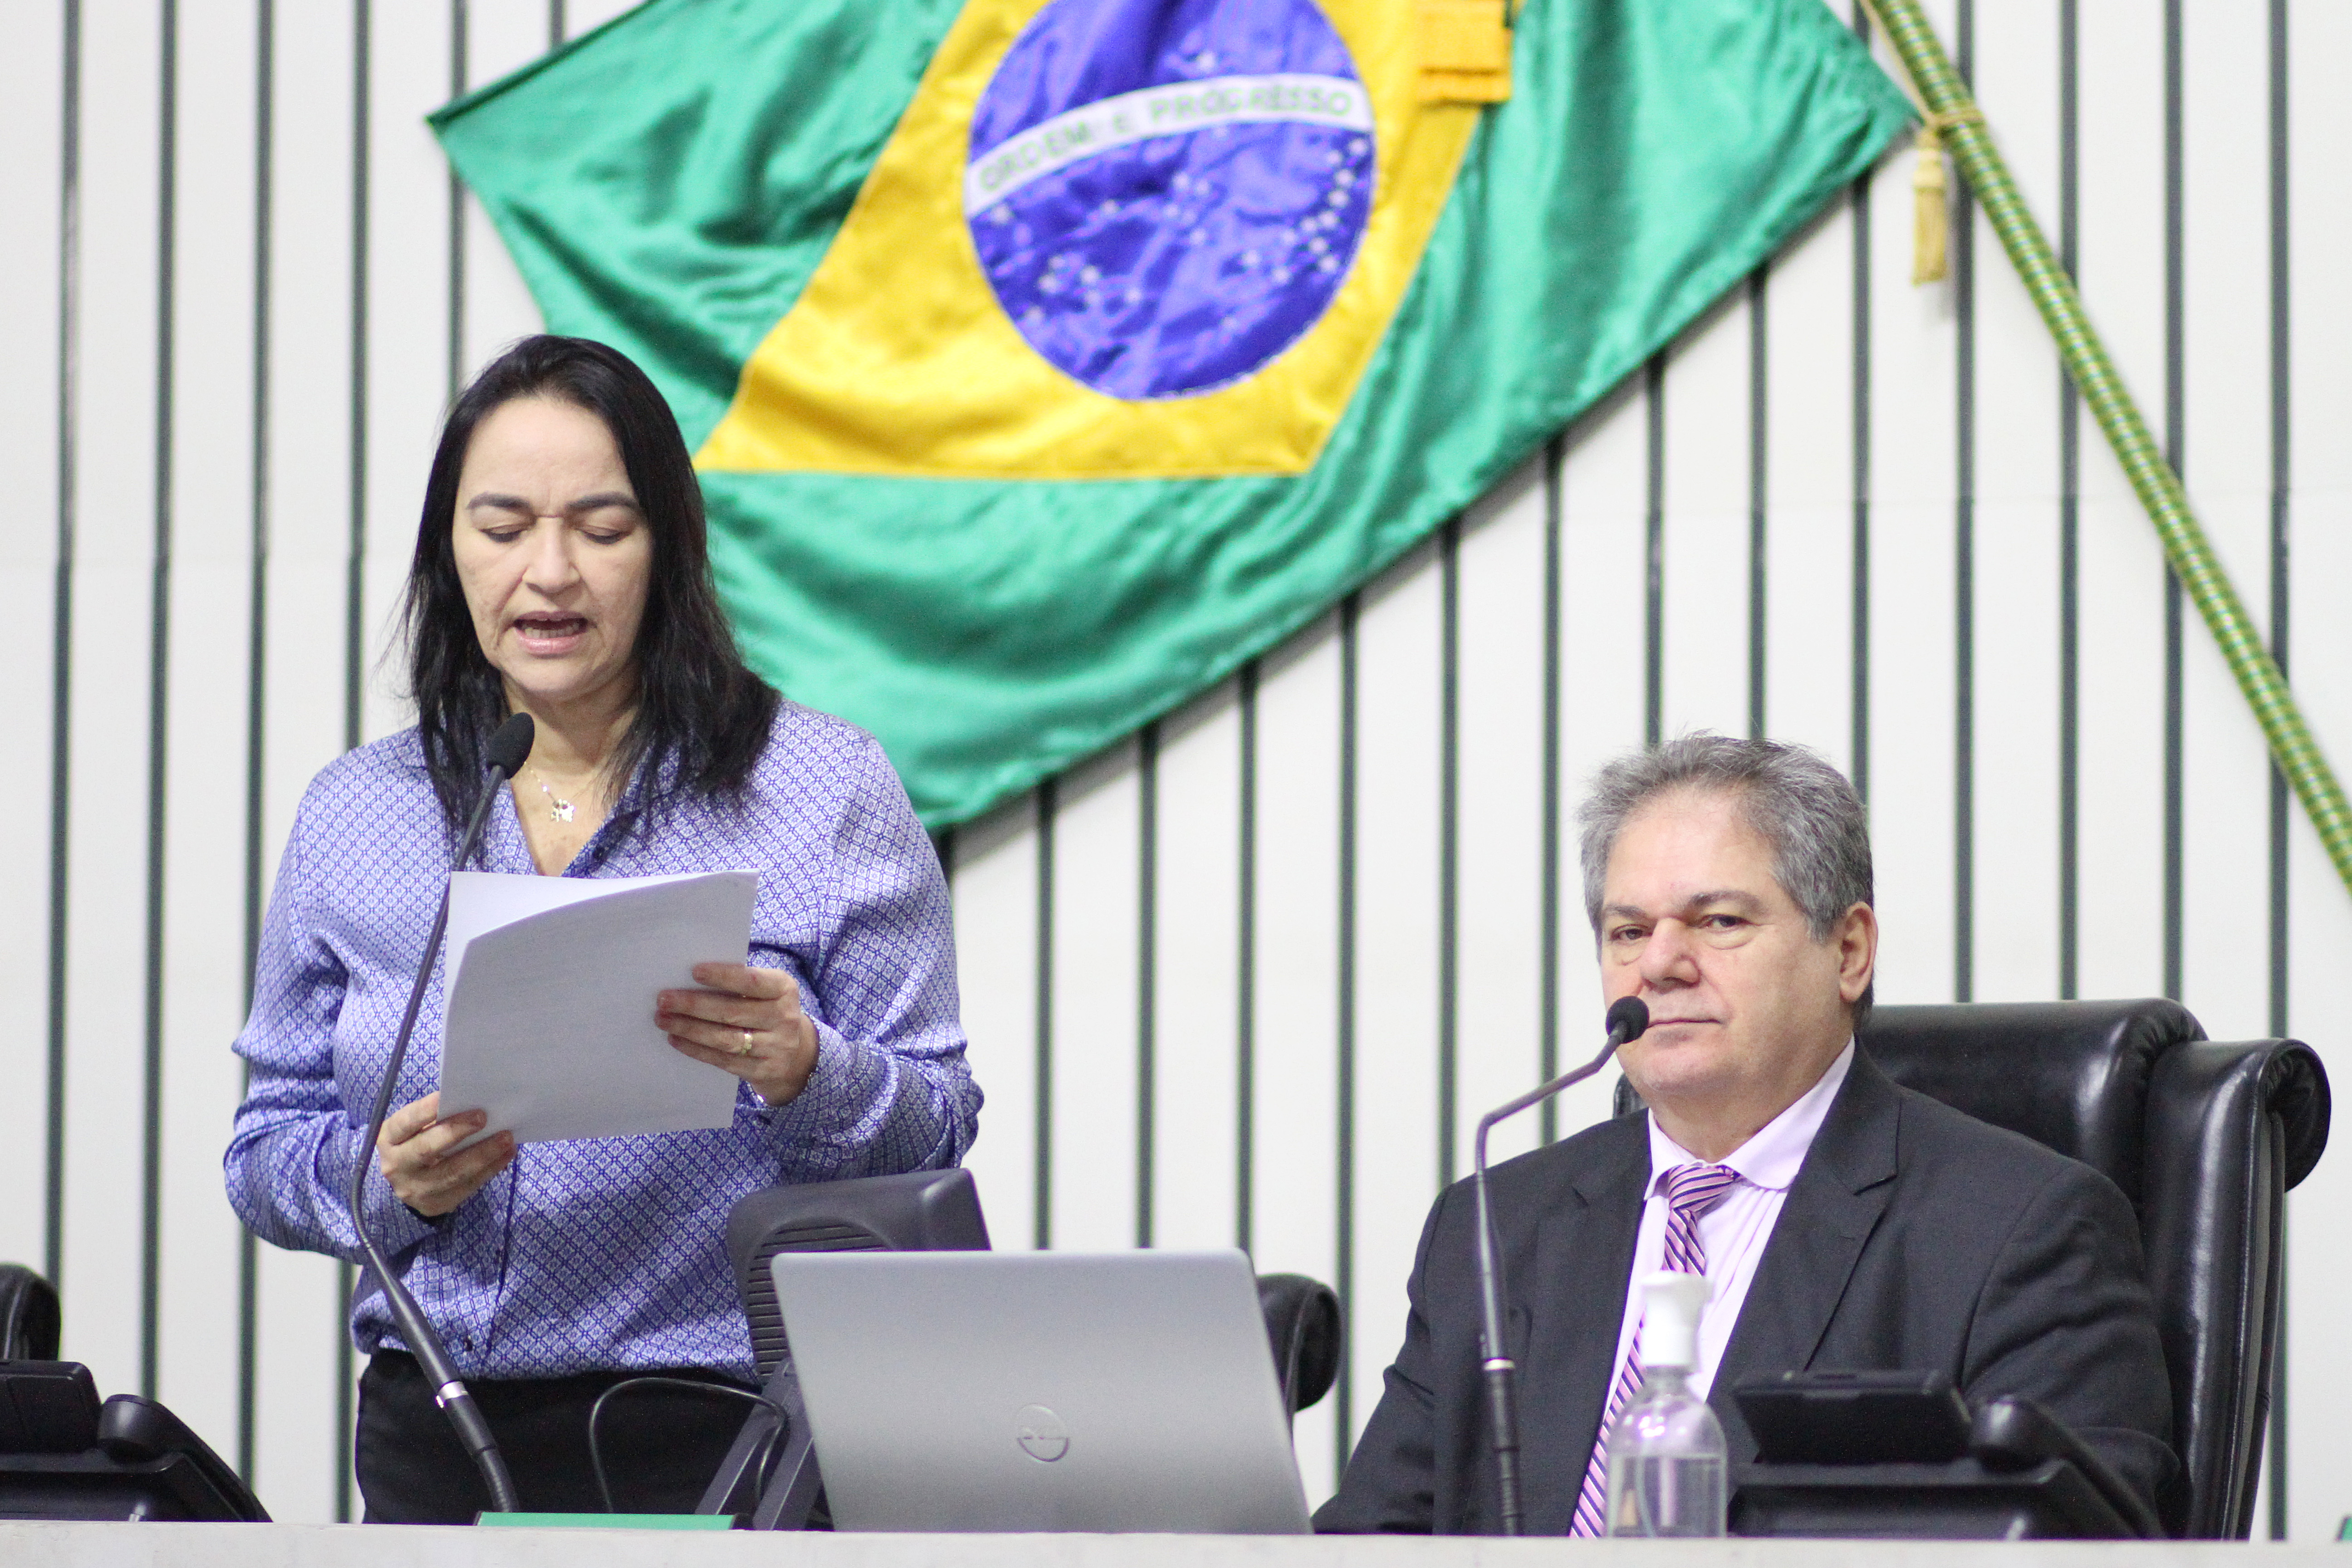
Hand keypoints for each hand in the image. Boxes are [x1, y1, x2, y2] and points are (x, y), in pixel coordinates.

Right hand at [378, 1092, 515, 1216]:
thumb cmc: (417, 1141)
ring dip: (484, 1154)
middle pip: (427, 1150)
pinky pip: (467, 1187)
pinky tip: (506, 1154)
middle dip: (457, 1132)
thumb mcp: (415, 1128)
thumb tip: (473, 1103)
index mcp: (388, 1139)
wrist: (406, 1180)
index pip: (405, 1123)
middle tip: (483, 1117)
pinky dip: (490, 1169)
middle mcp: (396, 1166)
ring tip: (506, 1138)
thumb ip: (436, 1118)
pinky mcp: (435, 1205)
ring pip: (452, 1173)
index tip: (445, 1096)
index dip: (424, 1110)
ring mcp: (414, 1190)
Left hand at [658, 962, 818, 1108]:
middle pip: (732, 1012)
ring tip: (663, 1019)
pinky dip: (696, 1049)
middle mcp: (784, 1018)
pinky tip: (676, 1039)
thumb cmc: (769, 1012)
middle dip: (693, 1005)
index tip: (693, 971)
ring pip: (725, 1039)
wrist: (797, 1055)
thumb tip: (691, 979)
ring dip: (689, 1028)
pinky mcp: (762, 1070)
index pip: (752, 981)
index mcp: (784, 990)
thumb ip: (741, 984)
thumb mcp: (767, 992)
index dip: (723, 976)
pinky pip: (723, 1060)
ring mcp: (775, 1047)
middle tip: (664, 999)